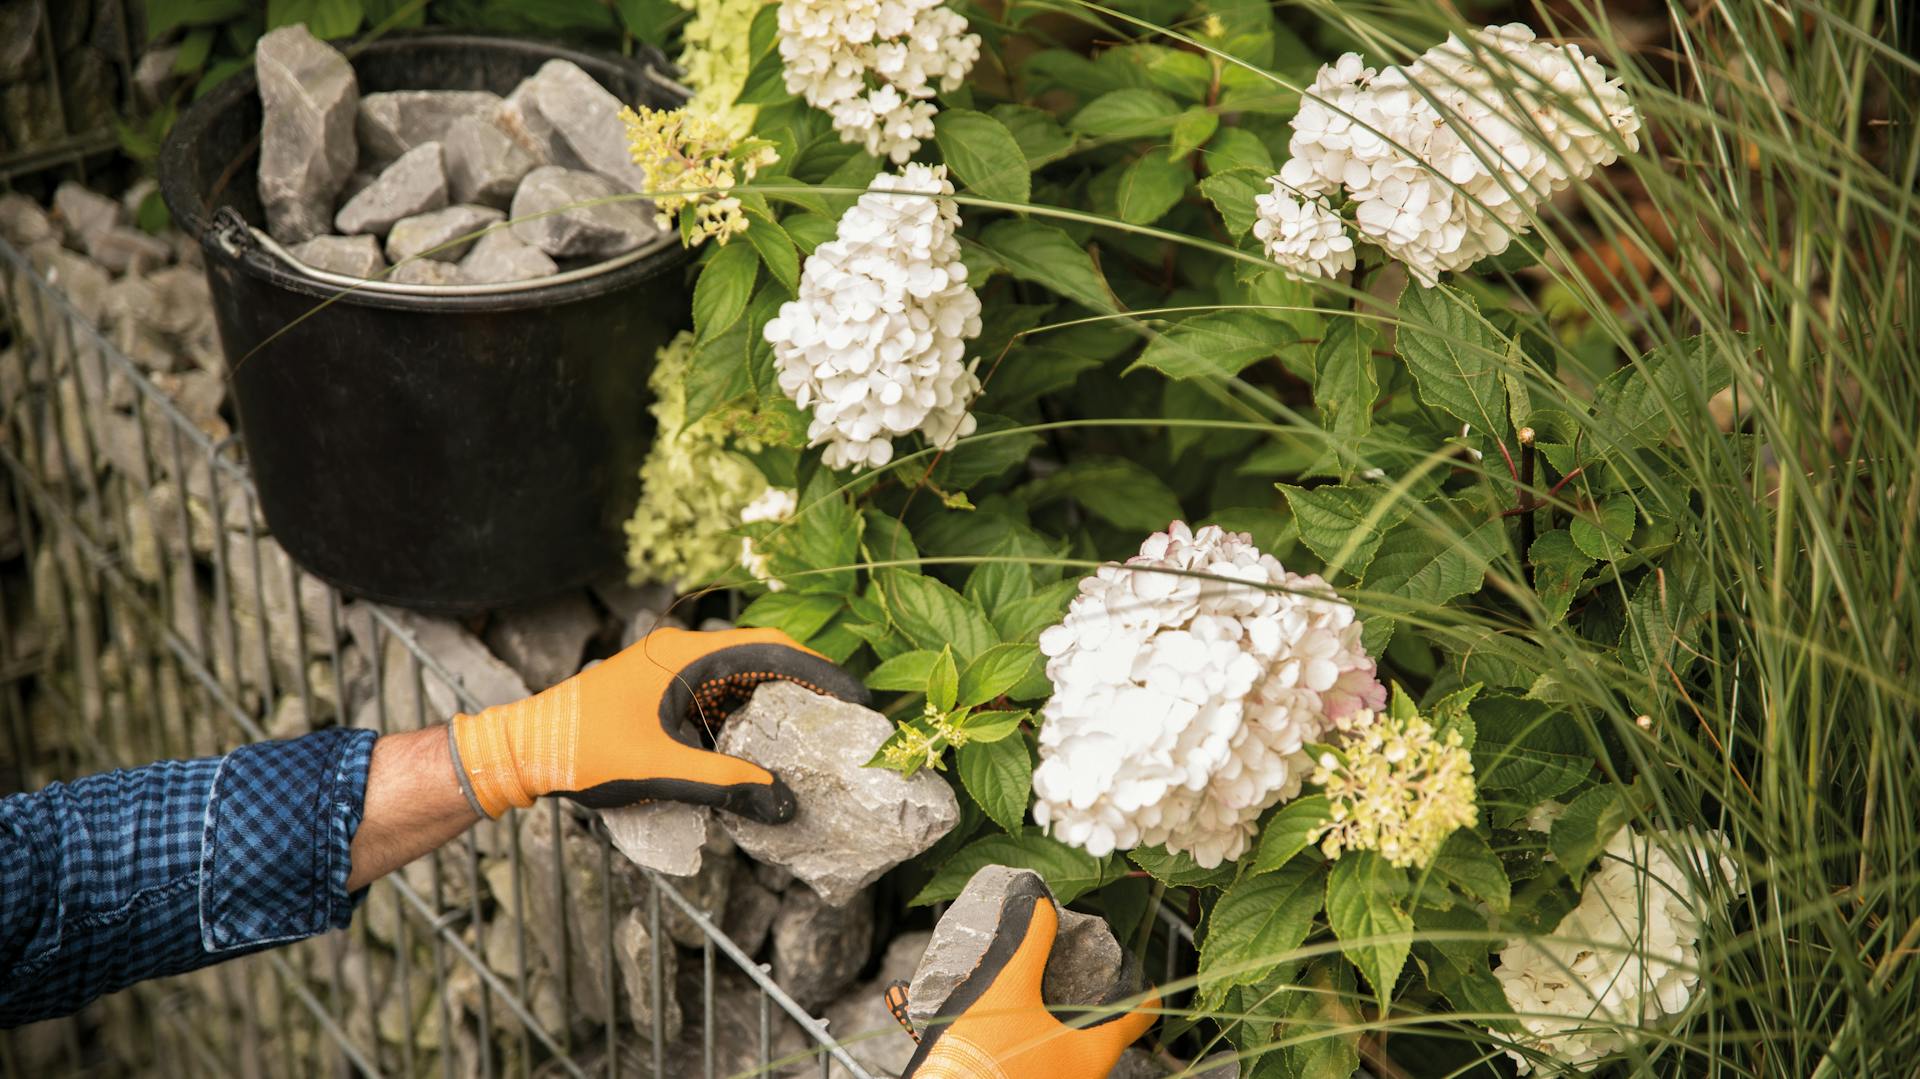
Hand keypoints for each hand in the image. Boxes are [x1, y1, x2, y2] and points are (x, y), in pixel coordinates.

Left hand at [450, 626, 866, 822]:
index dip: (819, 670)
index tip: (856, 696)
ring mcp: (670, 671)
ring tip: (818, 736)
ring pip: (741, 680)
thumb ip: (725, 787)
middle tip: (847, 719)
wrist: (520, 751)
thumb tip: (784, 803)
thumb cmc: (582, 751)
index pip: (771, 648)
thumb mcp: (660, 770)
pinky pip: (717, 696)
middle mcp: (682, 653)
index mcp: (686, 654)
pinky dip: (747, 717)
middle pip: (762, 659)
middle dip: (807, 687)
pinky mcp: (661, 693)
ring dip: (777, 704)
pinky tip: (766, 750)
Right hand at [903, 874, 1159, 1078]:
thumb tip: (1039, 899)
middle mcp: (1088, 1075)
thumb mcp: (1007, 988)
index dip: (1139, 982)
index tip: (1127, 963)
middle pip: (1109, 1029)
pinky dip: (1046, 1037)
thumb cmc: (983, 1057)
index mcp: (1095, 1052)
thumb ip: (1030, 941)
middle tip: (1075, 966)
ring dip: (1067, 1017)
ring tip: (1041, 987)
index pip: (1141, 1014)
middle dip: (1095, 995)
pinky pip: (1056, 1061)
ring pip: (1080, 1046)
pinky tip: (1017, 1021)